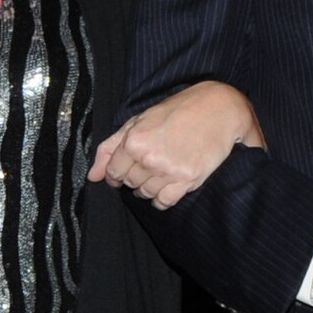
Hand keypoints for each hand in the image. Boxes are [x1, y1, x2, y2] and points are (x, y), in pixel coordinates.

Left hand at [89, 81, 265, 207]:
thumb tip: (92, 176)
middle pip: (130, 183)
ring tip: (161, 171)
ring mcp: (169, 171)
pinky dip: (162, 199)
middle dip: (135, 176)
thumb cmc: (179, 111)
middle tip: (150, 162)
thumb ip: (111, 147)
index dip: (116, 173)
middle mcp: (149, 157)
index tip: (125, 170)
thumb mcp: (140, 120)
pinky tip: (168, 185)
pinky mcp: (188, 180)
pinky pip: (164, 202)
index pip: (113, 172)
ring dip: (149, 187)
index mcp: (134, 140)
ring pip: (145, 194)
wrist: (219, 109)